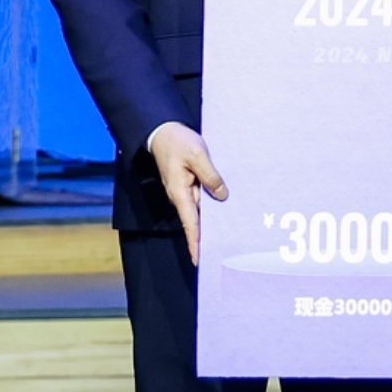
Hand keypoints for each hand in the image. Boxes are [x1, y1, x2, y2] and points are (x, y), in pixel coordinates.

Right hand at [146, 121, 227, 265]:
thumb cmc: (178, 142)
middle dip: (206, 237)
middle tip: (220, 253)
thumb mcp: (197, 155)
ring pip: (201, 210)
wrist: (163, 131)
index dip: (194, 243)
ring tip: (229, 235)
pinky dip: (211, 205)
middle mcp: (181, 196)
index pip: (190, 223)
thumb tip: (222, 195)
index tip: (198, 259)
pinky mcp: (189, 184)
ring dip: (212, 221)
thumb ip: (210, 176)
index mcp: (179, 192)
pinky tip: (224, 208)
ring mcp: (184, 191)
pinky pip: (202, 198)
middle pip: (196, 221)